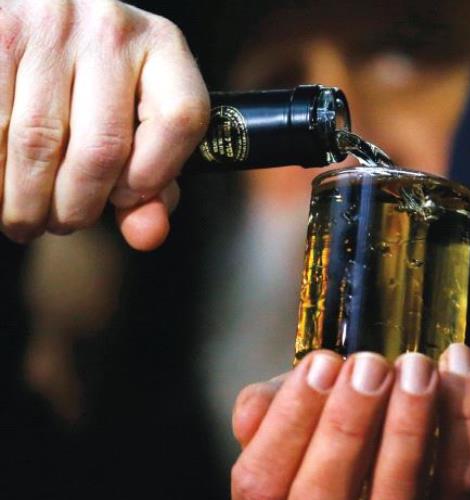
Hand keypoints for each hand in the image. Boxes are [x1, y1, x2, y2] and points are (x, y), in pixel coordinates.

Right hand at [0, 0, 208, 249]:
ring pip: (36, 143)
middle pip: (103, 148)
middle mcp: (109, 29)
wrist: (36, 8)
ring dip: (28, 202)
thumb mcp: (137, 117)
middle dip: (78, 207)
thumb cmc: (94, 80)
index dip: (156, 176)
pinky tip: (1, 193)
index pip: (181, 119)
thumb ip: (152, 181)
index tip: (126, 199)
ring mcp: (47, 27)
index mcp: (163, 47)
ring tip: (27, 218)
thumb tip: (148, 235)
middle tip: (64, 223)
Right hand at [231, 344, 469, 499]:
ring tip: (416, 367)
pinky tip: (460, 367)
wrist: (436, 470)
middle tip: (370, 365)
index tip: (322, 364)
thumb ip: (274, 414)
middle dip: (345, 429)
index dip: (287, 426)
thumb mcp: (304, 426)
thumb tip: (255, 407)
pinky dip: (465, 421)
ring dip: (406, 428)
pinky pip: (461, 491)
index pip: (260, 489)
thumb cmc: (355, 441)